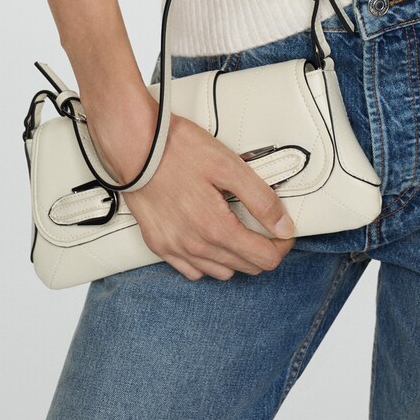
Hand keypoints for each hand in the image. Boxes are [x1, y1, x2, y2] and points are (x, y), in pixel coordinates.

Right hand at [86, 96, 297, 281]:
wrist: (134, 147)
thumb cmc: (179, 150)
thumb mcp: (229, 166)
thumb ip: (260, 199)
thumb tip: (285, 227)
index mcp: (216, 229)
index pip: (263, 258)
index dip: (282, 246)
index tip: (286, 230)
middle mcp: (195, 247)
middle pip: (245, 267)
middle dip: (263, 249)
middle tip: (268, 227)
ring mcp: (174, 249)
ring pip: (220, 272)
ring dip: (237, 257)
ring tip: (241, 230)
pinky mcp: (158, 245)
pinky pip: (191, 270)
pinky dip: (208, 262)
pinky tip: (211, 239)